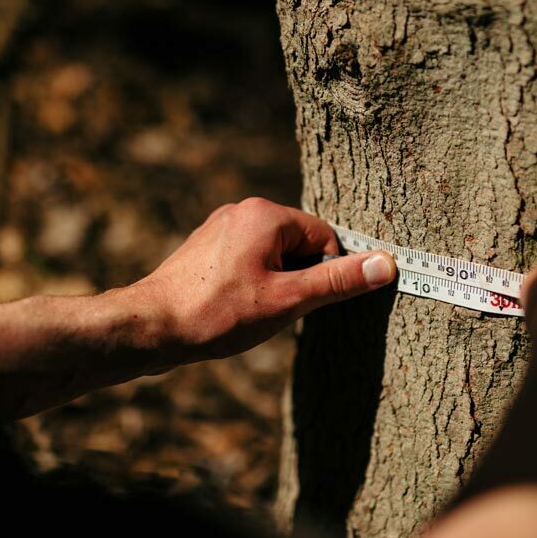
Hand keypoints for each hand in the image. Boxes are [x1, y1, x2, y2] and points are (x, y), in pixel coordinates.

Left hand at [129, 198, 395, 363]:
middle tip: (275, 310)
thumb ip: (337, 281)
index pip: (324, 237)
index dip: (325, 275)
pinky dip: (253, 284)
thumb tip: (386, 264)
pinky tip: (235, 309)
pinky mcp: (206, 247)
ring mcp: (221, 227)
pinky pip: (249, 259)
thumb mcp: (287, 300)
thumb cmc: (218, 313)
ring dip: (276, 284)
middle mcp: (242, 210)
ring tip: (250, 312)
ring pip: (274, 254)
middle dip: (298, 279)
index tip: (306, 304)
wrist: (151, 327)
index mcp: (265, 214)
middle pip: (299, 244)